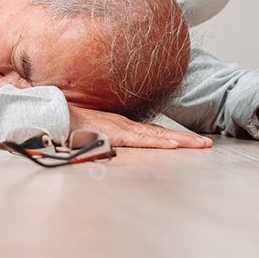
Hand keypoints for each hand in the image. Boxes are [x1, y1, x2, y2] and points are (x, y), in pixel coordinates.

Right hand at [69, 105, 211, 148]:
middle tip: (207, 144)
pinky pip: (141, 139)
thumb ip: (97, 138)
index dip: (171, 136)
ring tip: (200, 144)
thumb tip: (103, 145)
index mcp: (118, 125)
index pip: (151, 132)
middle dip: (185, 139)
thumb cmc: (65, 122)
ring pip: (156, 136)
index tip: (190, 141)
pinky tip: (174, 144)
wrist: (51, 112)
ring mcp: (120, 128)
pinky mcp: (114, 133)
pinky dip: (159, 141)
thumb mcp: (86, 132)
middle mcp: (123, 125)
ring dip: (180, 140)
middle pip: (159, 133)